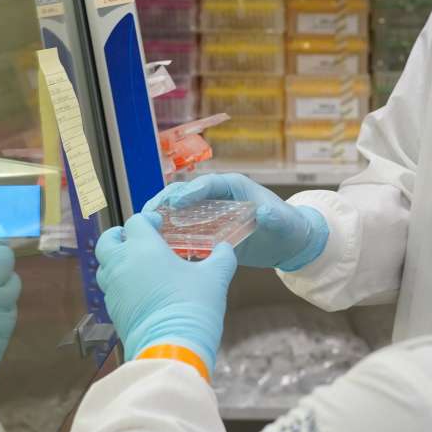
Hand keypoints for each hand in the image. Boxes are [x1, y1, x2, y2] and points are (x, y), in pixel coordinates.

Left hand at [95, 213, 236, 367]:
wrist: (171, 345)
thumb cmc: (192, 304)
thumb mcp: (215, 276)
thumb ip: (222, 257)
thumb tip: (225, 249)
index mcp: (144, 247)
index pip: (135, 222)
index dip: (147, 219)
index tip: (160, 225)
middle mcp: (122, 264)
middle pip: (107, 240)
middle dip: (119, 235)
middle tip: (135, 238)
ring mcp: (114, 288)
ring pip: (104, 266)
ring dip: (115, 260)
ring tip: (135, 264)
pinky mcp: (113, 311)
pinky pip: (110, 289)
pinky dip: (119, 283)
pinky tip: (138, 290)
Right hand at [145, 174, 327, 270]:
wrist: (287, 243)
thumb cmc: (287, 225)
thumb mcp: (283, 221)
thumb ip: (274, 217)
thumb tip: (265, 213)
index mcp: (233, 186)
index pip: (208, 183)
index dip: (191, 190)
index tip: (176, 202)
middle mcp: (216, 197)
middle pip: (185, 194)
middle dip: (165, 201)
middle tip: (147, 214)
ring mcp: (209, 215)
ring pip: (178, 213)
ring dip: (161, 219)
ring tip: (143, 229)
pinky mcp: (206, 233)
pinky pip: (183, 233)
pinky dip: (169, 238)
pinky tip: (155, 248)